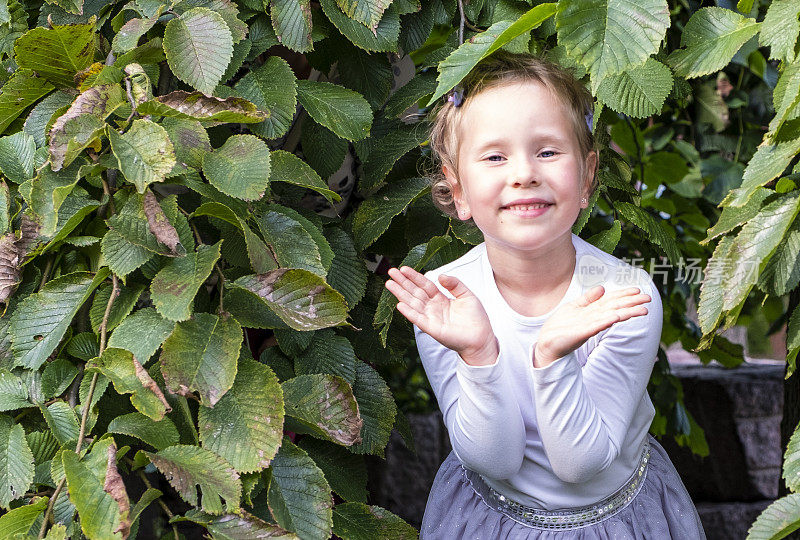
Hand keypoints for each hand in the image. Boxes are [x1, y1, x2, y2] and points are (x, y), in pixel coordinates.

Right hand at [385, 266, 497, 364]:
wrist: (482, 338)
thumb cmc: (476, 318)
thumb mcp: (467, 295)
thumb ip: (454, 284)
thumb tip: (440, 275)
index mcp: (440, 298)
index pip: (424, 284)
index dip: (414, 276)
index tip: (403, 268)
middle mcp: (433, 307)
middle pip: (415, 292)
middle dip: (402, 282)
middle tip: (390, 271)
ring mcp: (431, 318)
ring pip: (413, 303)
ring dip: (400, 294)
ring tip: (389, 284)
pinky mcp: (432, 329)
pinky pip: (418, 319)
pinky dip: (409, 312)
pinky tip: (399, 305)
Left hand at [534, 285, 650, 367]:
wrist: (547, 342)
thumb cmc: (561, 326)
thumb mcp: (574, 307)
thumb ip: (588, 298)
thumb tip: (603, 287)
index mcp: (592, 311)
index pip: (611, 300)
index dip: (624, 294)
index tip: (638, 290)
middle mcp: (594, 318)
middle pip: (615, 308)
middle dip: (632, 303)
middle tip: (648, 299)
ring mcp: (589, 325)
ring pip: (610, 317)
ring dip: (626, 313)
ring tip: (642, 310)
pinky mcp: (581, 333)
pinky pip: (595, 326)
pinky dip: (605, 321)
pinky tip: (615, 317)